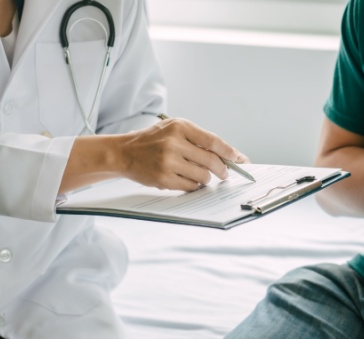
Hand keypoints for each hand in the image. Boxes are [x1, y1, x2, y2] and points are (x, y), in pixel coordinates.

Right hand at [116, 117, 248, 190]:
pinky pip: (191, 186)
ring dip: (206, 178)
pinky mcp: (164, 178)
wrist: (124, 152)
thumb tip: (227, 154)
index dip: (230, 152)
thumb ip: (197, 139)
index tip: (240, 159)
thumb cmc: (152, 140)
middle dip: (223, 170)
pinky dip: (194, 185)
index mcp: (180, 127)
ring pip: (203, 176)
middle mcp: (174, 143)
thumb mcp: (173, 129)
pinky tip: (187, 179)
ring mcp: (168, 162)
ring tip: (200, 175)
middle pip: (212, 161)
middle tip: (225, 173)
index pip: (213, 141)